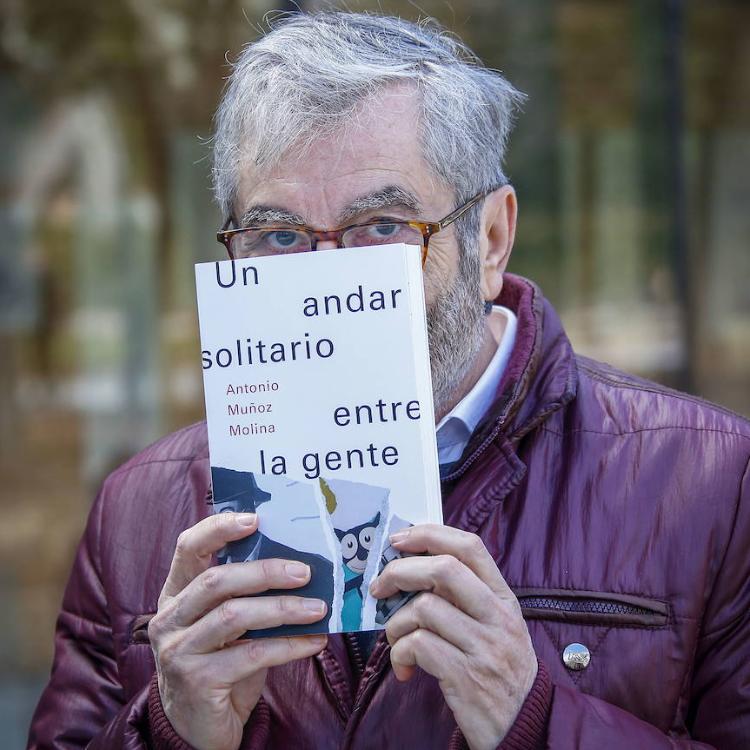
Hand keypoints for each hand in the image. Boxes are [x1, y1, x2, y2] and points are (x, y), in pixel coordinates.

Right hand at [148, 512, 327, 749]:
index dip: (219, 528)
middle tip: (305, 571)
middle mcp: (169, 618)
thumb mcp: (227, 623)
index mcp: (175, 593)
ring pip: (234, 616)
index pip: (189, 548)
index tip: (256, 519)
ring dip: (283, 609)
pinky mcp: (197, 681)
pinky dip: (289, 645)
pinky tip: (314, 642)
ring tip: (318, 607)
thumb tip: (299, 563)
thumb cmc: (221, 663)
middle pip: (217, 581)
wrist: (199, 727)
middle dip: (265, 572)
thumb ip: (246, 594)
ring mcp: (179, 651)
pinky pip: (251, 655)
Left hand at [370, 524, 535, 749]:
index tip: (398, 539)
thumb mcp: (495, 625)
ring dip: (395, 624)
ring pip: (424, 608)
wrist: (525, 725)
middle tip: (379, 589)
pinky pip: (419, 646)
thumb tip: (412, 567)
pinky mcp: (467, 677)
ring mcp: (484, 646)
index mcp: (503, 597)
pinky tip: (404, 667)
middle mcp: (498, 616)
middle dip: (400, 572)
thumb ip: (465, 596)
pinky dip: (400, 653)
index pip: (469, 547)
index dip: (429, 535)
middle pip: (443, 569)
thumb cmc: (499, 669)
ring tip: (396, 641)